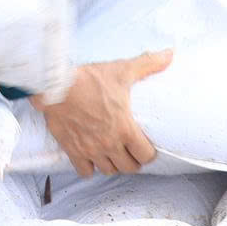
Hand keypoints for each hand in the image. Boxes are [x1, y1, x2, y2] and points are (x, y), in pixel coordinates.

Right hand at [37, 51, 173, 176]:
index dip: (148, 153)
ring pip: (108, 171)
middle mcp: (110, 144)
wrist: (55, 85)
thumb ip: (148, 64)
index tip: (145, 146)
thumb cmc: (90, 79)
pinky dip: (89, 167)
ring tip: (112, 153)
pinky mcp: (73, 150)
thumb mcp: (122, 70)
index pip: (146, 156)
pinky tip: (91, 156)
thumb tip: (170, 53)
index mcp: (125, 128)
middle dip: (132, 160)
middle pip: (129, 167)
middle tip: (130, 150)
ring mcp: (91, 150)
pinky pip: (85, 172)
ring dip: (112, 164)